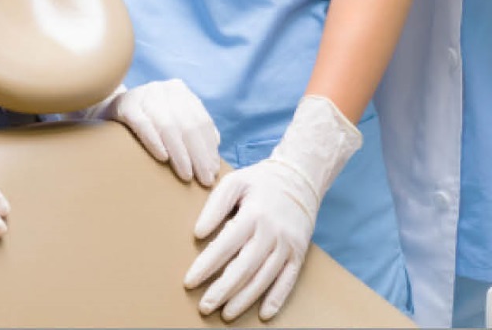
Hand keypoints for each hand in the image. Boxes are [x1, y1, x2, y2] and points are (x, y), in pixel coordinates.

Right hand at [62, 79, 221, 186]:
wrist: (105, 113)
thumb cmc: (145, 123)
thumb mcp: (171, 121)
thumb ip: (192, 130)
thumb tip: (216, 150)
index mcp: (180, 92)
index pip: (201, 122)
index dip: (209, 148)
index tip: (213, 172)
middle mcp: (164, 89)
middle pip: (188, 125)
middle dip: (198, 155)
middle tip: (204, 180)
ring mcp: (144, 94)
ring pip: (168, 126)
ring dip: (180, 154)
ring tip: (186, 175)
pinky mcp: (125, 104)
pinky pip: (143, 124)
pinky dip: (154, 141)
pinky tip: (162, 158)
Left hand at [184, 96, 361, 320]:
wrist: (301, 177)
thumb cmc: (262, 181)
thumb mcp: (235, 182)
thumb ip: (215, 205)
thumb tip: (199, 233)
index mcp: (254, 214)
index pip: (225, 245)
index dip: (206, 266)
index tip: (190, 282)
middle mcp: (272, 232)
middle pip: (245, 268)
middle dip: (223, 291)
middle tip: (205, 308)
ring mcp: (288, 245)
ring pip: (265, 278)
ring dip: (245, 299)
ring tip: (226, 314)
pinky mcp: (299, 253)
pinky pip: (289, 280)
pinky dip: (277, 298)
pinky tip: (264, 314)